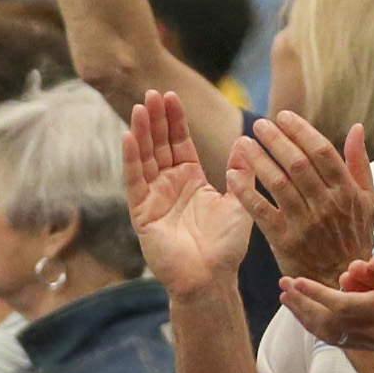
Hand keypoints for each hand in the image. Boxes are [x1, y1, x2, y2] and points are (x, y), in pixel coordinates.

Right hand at [123, 91, 248, 299]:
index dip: (175, 121)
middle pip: (159, 145)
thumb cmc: (226, 247)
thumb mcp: (239, 203)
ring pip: (145, 158)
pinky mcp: (142, 213)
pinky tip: (128, 137)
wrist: (211, 279)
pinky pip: (135, 181)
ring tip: (140, 106)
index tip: (171, 96)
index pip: (180, 143)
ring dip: (141, 132)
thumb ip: (241, 172)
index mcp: (191, 181)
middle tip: (152, 93)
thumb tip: (246, 141)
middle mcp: (169, 186)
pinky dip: (131, 159)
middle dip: (156, 120)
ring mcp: (153, 198)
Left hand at [229, 111, 373, 285]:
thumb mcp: (366, 201)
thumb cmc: (352, 235)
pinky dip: (245, 191)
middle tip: (258, 124)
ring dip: (258, 160)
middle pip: (298, 164)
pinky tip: (232, 174)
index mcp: (347, 192)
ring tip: (243, 142)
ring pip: (278, 183)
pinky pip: (260, 210)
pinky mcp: (283, 240)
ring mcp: (304, 223)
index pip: (322, 152)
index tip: (283, 116)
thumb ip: (359, 163)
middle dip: (276, 140)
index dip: (301, 131)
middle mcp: (327, 206)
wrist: (339, 280)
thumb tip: (356, 127)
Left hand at [276, 215, 373, 352]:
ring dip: (305, 318)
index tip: (294, 280)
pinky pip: (337, 341)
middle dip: (302, 306)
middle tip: (283, 286)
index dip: (316, 295)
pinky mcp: (373, 346)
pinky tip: (305, 314)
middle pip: (328, 325)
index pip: (342, 306)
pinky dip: (317, 328)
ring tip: (287, 299)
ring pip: (330, 336)